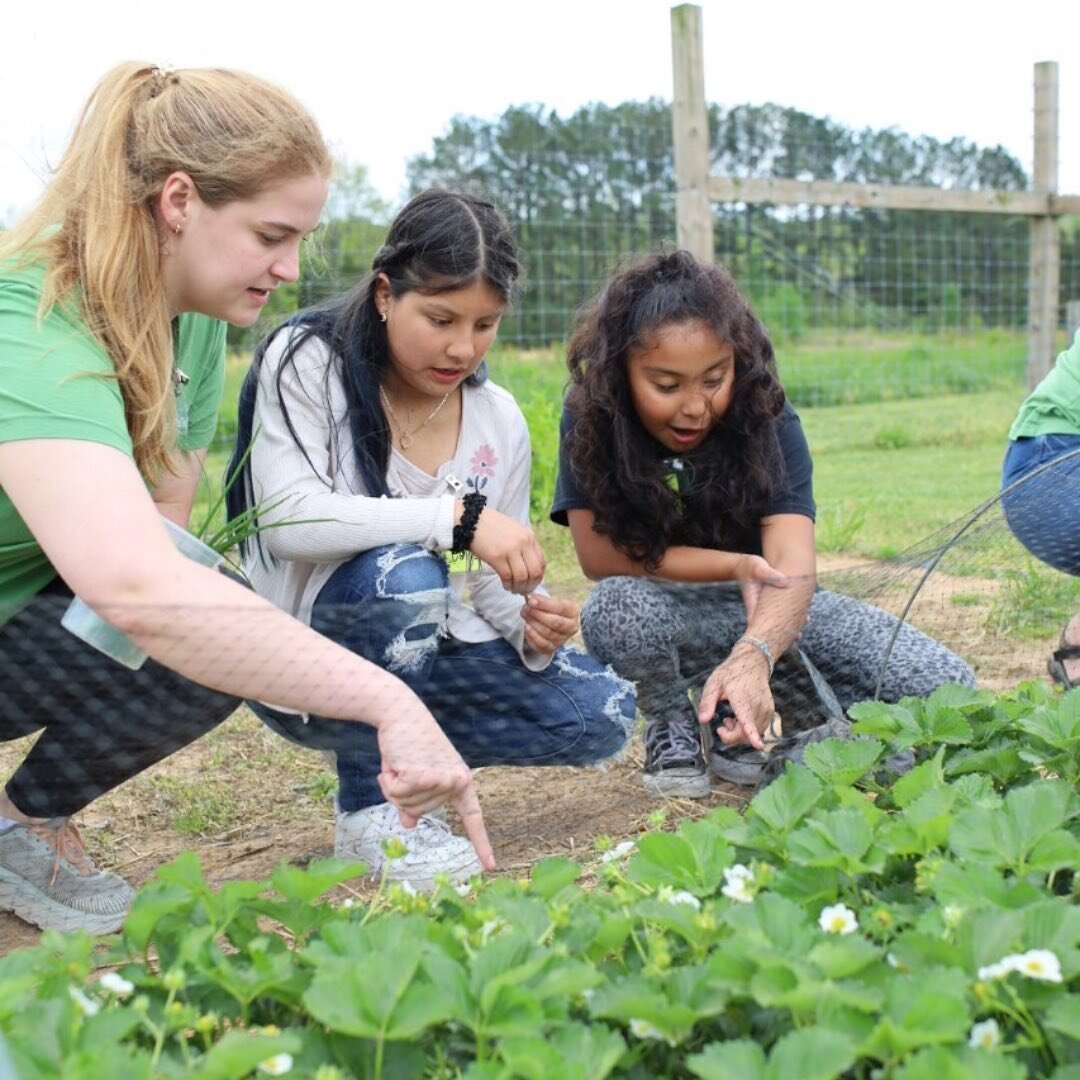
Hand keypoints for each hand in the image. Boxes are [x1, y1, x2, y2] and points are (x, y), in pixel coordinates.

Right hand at [375, 703, 494, 869]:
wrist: (400, 712)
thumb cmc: (407, 744)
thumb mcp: (414, 776)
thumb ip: (414, 801)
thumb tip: (408, 825)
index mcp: (460, 782)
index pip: (473, 817)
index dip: (481, 844)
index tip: (491, 866)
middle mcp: (457, 781)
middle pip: (419, 812)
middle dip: (401, 794)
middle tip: (401, 768)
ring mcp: (444, 779)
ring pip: (407, 805)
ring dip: (394, 786)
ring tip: (399, 762)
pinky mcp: (426, 775)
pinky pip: (398, 794)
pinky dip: (389, 781)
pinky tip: (394, 763)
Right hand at [467, 506, 544, 593]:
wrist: (472, 520)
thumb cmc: (492, 526)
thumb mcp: (514, 530)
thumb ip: (524, 545)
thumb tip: (529, 567)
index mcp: (529, 536)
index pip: (542, 562)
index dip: (539, 577)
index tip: (532, 583)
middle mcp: (523, 542)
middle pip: (534, 572)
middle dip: (530, 585)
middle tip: (524, 591)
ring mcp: (510, 549)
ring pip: (522, 577)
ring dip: (519, 587)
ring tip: (514, 590)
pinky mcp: (497, 556)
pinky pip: (508, 576)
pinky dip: (508, 585)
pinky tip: (505, 585)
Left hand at [520, 593, 577, 653]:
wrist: (551, 620)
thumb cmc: (551, 609)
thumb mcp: (549, 600)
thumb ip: (542, 600)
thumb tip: (531, 599)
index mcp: (572, 612)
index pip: (560, 608)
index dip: (545, 604)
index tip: (531, 601)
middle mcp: (571, 627)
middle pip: (555, 622)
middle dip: (538, 615)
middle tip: (526, 609)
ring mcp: (562, 640)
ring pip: (548, 634)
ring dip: (533, 624)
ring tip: (525, 616)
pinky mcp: (553, 648)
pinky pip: (542, 646)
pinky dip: (532, 637)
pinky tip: (526, 628)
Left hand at [696, 644, 774, 751]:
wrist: (753, 662)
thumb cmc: (731, 673)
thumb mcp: (713, 684)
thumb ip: (707, 703)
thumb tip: (703, 721)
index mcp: (741, 698)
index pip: (747, 720)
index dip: (752, 734)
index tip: (758, 745)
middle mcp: (757, 704)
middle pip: (746, 733)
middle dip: (731, 737)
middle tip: (721, 727)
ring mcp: (766, 708)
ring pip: (754, 733)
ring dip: (740, 733)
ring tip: (730, 720)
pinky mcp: (770, 711)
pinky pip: (760, 728)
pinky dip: (750, 729)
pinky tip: (741, 720)